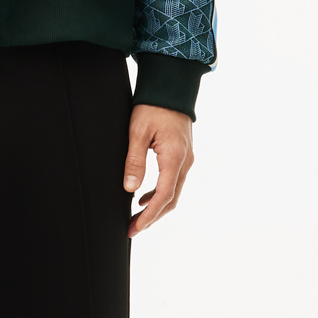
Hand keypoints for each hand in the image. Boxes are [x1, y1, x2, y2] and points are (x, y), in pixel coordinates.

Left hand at [123, 104, 193, 237]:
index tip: (136, 227)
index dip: (150, 216)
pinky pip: (174, 182)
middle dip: (152, 218)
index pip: (164, 196)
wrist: (171, 87)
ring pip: (174, 192)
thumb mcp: (137, 132)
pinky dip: (160, 194)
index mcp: (174, 157)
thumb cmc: (153, 106)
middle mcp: (185, 162)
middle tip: (132, 229)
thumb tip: (130, 189)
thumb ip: (134, 161)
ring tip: (136, 218)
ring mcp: (186, 159)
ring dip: (156, 208)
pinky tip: (144, 198)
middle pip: (171, 200)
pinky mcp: (183, 156)